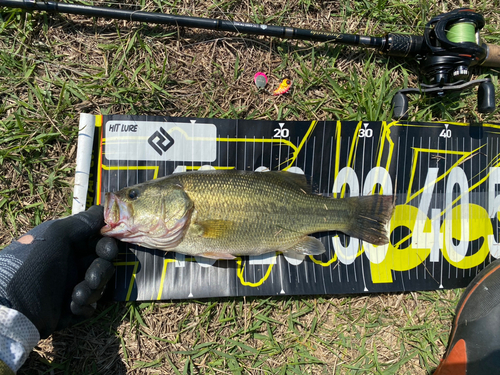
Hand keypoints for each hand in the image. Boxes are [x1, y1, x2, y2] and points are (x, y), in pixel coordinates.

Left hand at [0, 206, 116, 338]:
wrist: (14, 309)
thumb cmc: (33, 265)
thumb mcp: (55, 235)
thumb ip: (82, 221)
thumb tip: (103, 208)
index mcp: (65, 243)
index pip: (96, 238)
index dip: (106, 242)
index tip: (108, 249)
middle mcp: (70, 262)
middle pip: (102, 261)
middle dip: (101, 269)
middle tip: (92, 277)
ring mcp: (70, 285)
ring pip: (99, 283)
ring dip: (92, 288)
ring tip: (77, 295)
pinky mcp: (71, 307)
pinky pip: (90, 305)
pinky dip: (84, 304)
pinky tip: (72, 305)